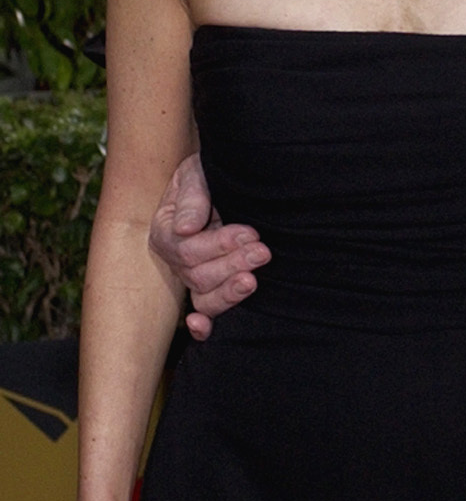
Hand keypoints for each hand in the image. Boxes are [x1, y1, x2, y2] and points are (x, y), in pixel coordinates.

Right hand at [149, 153, 270, 336]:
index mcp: (168, 231)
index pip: (188, 249)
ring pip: (204, 297)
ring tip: (252, 280)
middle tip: (262, 251)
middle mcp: (177, 258)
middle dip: (232, 264)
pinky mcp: (213, 286)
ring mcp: (195, 275)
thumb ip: (193, 196)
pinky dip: (202, 325)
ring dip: (228, 292)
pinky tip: (203, 327)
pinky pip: (203, 311)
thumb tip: (186, 228)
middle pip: (197, 276)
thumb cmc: (208, 174)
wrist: (227, 178)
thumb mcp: (198, 173)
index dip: (219, 244)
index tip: (249, 233)